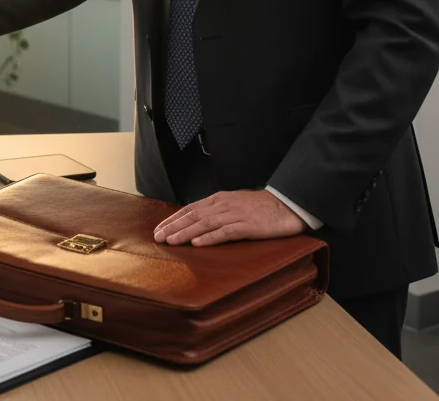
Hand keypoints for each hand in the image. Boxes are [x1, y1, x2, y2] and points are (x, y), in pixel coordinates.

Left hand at [153, 189, 304, 246]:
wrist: (286, 204)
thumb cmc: (259, 207)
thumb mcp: (233, 205)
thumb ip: (216, 212)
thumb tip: (196, 224)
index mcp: (218, 200)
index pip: (189, 209)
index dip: (173, 219)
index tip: (159, 229)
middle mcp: (223, 205)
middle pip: (192, 216)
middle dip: (173, 227)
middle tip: (157, 237)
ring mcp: (235, 214)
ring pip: (204, 223)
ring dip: (185, 232)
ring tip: (171, 241)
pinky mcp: (248, 225)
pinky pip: (226, 232)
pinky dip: (210, 237)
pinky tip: (198, 243)